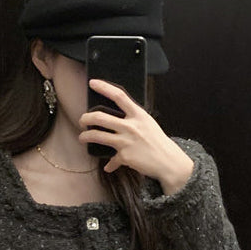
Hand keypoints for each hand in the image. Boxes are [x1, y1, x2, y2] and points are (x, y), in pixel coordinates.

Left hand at [78, 79, 194, 194]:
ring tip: (82, 137)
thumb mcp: (148, 124)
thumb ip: (133, 120)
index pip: (119, 96)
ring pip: (97, 135)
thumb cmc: (158, 142)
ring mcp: (126, 141)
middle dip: (86, 118)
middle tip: (82, 120)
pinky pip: (111, 160)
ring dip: (85, 136)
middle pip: (100, 117)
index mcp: (138, 115)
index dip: (104, 87)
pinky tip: (108, 166)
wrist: (168, 161)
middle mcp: (130, 126)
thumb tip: (118, 120)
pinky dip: (109, 164)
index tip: (92, 83)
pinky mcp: (124, 156)